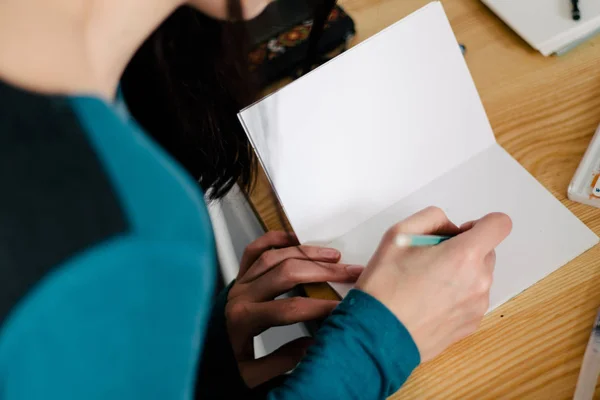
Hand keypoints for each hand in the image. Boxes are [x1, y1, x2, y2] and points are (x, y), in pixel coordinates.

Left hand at [226, 231, 362, 387]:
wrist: (198, 357)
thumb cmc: (221, 365)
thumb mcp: (251, 376)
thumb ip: (283, 361)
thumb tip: (314, 344)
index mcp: (243, 319)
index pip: (291, 308)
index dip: (321, 307)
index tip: (343, 308)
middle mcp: (241, 295)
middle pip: (288, 273)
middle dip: (323, 272)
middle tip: (349, 273)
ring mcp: (239, 282)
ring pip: (275, 256)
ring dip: (306, 253)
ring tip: (333, 257)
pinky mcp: (238, 277)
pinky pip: (254, 250)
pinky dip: (275, 240)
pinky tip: (295, 239)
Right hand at [356, 206, 511, 361]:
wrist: (378, 334)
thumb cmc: (385, 286)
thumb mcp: (398, 234)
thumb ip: (431, 218)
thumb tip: (449, 228)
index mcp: (464, 255)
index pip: (499, 224)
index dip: (480, 223)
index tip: (460, 233)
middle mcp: (478, 281)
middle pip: (488, 252)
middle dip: (464, 249)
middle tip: (431, 260)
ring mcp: (477, 306)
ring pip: (479, 276)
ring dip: (461, 273)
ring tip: (427, 284)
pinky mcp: (470, 324)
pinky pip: (472, 299)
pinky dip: (457, 295)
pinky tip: (430, 302)